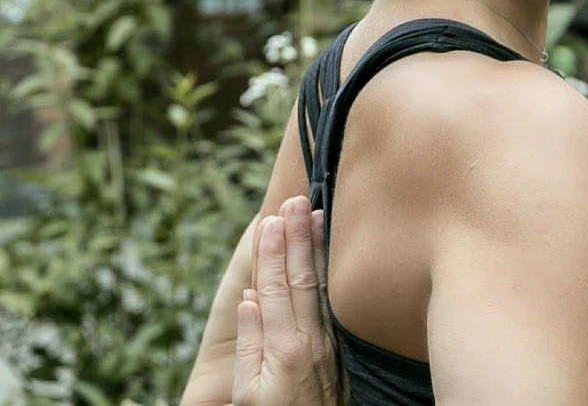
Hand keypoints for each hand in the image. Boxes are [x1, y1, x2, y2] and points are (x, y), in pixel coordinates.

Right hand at [233, 196, 343, 405]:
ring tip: (316, 215)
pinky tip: (328, 253)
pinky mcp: (338, 349)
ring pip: (321, 286)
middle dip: (297, 237)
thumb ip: (248, 343)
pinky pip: (332, 303)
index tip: (270, 220)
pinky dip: (328, 273)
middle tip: (296, 201)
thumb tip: (249, 298)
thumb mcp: (249, 389)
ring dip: (316, 248)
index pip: (275, 288)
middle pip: (301, 278)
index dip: (272, 252)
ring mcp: (328, 343)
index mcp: (282, 347)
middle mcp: (309, 340)